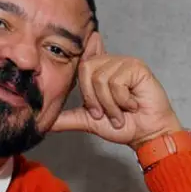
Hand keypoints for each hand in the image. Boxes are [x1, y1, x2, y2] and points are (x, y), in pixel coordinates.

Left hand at [51, 54, 181, 149]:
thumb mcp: (88, 121)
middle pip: (85, 68)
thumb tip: (44, 123)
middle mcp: (110, 62)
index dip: (78, 59)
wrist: (146, 135)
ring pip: (100, 78)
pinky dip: (122, 101)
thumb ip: (67, 118)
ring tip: (121, 112)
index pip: (82, 56)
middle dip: (93, 98)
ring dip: (110, 104)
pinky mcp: (137, 67)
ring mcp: (124, 62)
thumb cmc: (123, 126)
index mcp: (99, 71)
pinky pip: (117, 82)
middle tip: (104, 113)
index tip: (80, 75)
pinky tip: (133, 105)